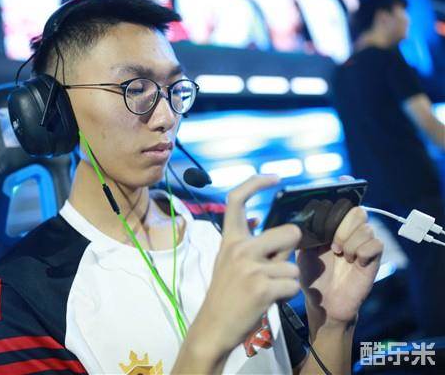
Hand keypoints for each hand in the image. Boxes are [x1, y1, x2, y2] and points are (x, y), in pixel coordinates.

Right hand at [194, 175, 301, 356]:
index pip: (236, 199)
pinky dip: (286, 296)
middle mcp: (238, 248)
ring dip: (287, 281)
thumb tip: (270, 225)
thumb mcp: (227, 262)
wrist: (213, 327)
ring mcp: (250, 267)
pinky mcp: (262, 287)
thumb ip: (247, 243)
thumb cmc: (225, 295)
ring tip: (267, 290)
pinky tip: (269, 301)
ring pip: (293, 266)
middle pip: (288, 232)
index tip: (275, 178)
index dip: (256, 182)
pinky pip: (292, 285)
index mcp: (229, 240)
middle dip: (292, 250)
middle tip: (278, 266)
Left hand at [297, 177, 382, 327]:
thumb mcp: (302, 249)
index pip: (344, 200)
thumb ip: (304, 230)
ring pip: (364, 226)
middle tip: (332, 244)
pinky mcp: (373, 257)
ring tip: (339, 255)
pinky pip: (373, 243)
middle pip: (356, 210)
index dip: (345, 189)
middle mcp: (350, 230)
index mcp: (332, 224)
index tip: (341, 182)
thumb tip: (297, 211)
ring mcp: (362, 242)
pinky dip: (360, 251)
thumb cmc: (311, 275)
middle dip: (343, 224)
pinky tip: (351, 262)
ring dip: (349, 241)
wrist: (322, 302)